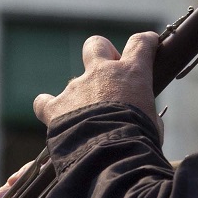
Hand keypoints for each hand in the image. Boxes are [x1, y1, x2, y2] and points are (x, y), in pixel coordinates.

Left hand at [31, 32, 159, 129]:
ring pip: (73, 81)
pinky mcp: (56, 107)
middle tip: (108, 74)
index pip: (140, 43)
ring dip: (81, 95)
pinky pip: (44, 102)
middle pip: (97, 45)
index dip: (145, 41)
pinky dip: (49, 108)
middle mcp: (102, 73)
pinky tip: (54, 117)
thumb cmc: (139, 140)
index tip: (149, 43)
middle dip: (102, 54)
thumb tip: (142, 116)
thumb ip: (144, 111)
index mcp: (132, 74)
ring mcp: (76, 88)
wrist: (110, 155)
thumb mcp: (152, 123)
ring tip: (87, 120)